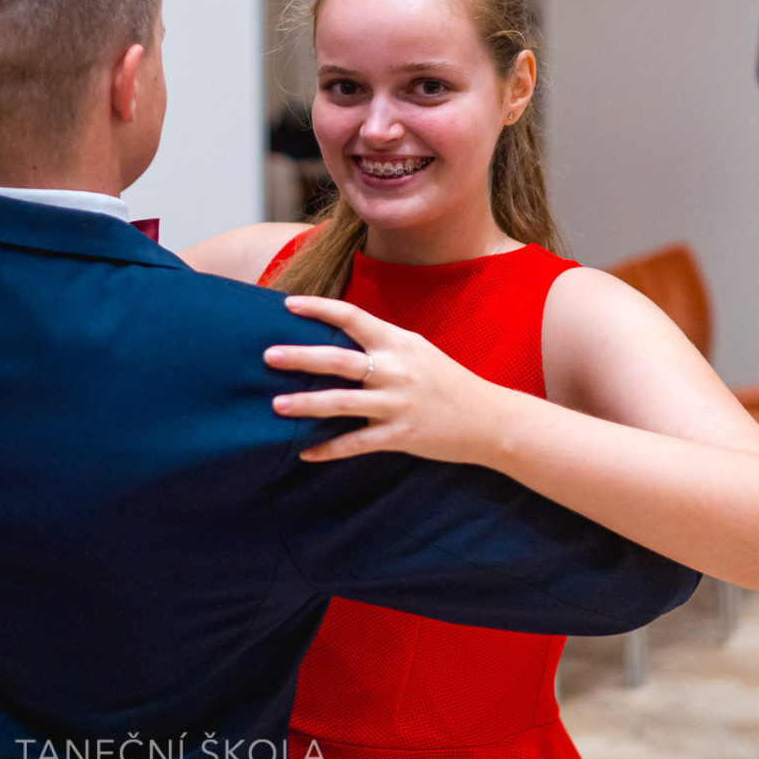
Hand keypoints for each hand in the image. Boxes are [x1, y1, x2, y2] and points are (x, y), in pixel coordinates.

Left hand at [264, 295, 519, 463]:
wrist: (491, 420)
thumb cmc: (448, 382)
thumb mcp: (418, 351)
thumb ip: (382, 344)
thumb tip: (339, 336)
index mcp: (399, 343)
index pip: (352, 317)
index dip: (319, 308)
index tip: (287, 305)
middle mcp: (396, 370)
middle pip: (339, 359)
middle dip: (301, 357)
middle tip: (267, 355)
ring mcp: (398, 404)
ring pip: (342, 403)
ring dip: (306, 404)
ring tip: (275, 405)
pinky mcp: (401, 436)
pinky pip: (357, 444)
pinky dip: (329, 450)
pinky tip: (305, 453)